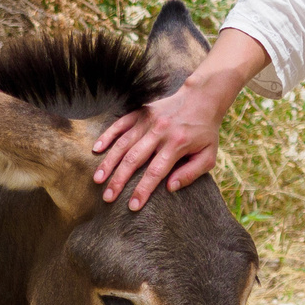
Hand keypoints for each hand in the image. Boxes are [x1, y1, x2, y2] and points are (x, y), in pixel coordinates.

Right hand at [92, 77, 226, 210]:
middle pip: (134, 159)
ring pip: (123, 144)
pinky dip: (107, 136)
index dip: (142, 190)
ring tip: (98, 180)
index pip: (155, 172)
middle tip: (108, 198)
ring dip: (109, 162)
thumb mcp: (208, 155)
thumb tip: (170, 188)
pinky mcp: (140, 112)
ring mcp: (147, 120)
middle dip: (119, 180)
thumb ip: (191, 173)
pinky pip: (120, 124)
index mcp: (177, 144)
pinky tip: (97, 150)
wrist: (202, 99)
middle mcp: (159, 131)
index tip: (132, 206)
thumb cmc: (205, 132)